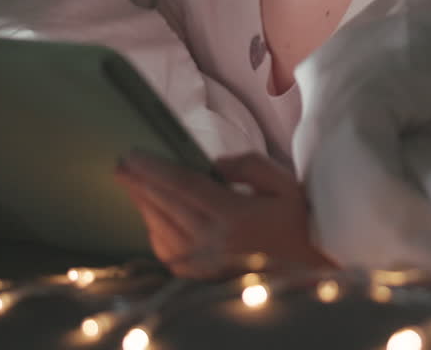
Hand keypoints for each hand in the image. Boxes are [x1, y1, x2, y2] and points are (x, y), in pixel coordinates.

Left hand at [115, 151, 333, 278]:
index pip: (184, 187)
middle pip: (165, 207)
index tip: (133, 154)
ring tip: (131, 184)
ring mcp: (205, 263)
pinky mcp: (202, 277)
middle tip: (119, 164)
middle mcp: (214, 243)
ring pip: (161, 229)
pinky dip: (154, 231)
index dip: (154, 169)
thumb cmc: (299, 225)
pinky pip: (168, 252)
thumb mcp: (283, 184)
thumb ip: (247, 165)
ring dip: (143, 205)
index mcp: (234, 217)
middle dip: (139, 183)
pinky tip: (150, 215)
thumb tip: (212, 165)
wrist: (310, 273)